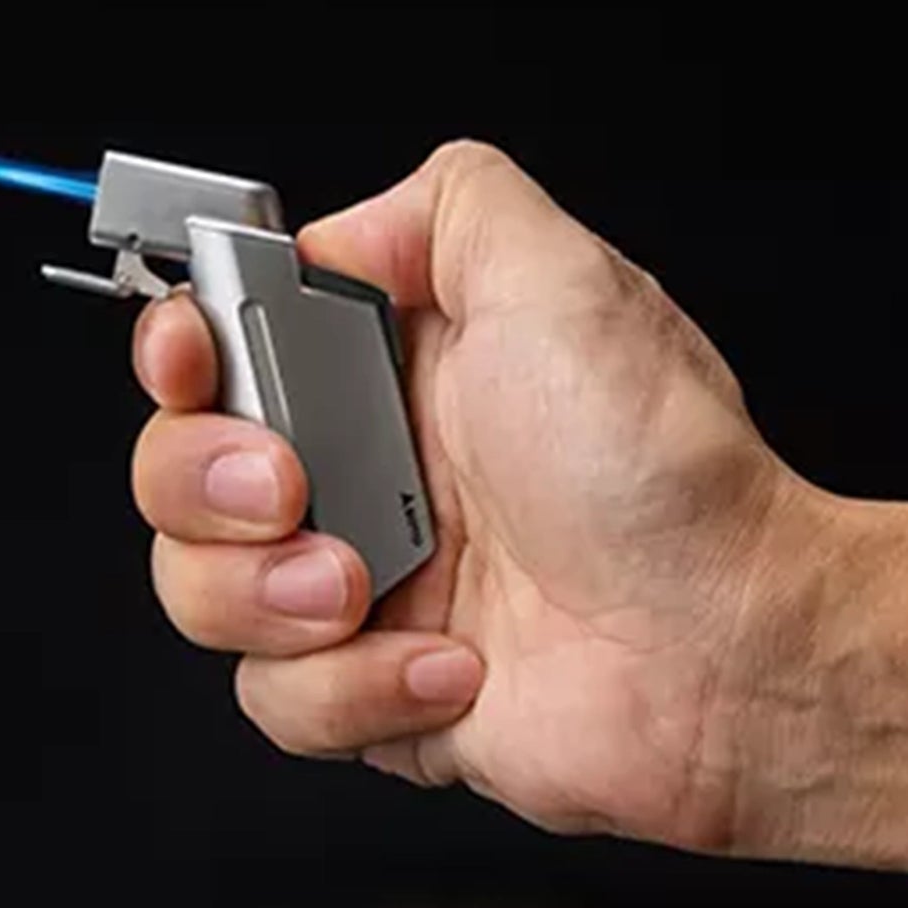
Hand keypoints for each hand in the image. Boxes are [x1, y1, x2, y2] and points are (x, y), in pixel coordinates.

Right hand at [129, 140, 799, 852]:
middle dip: (202, 483)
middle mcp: (359, 478)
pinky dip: (356, 690)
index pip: (218, 350)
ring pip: (200, 595)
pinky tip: (454, 665)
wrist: (732, 646)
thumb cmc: (668, 472)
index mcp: (387, 376)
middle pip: (176, 474)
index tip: (191, 361)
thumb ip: (449, 205)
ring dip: (266, 595)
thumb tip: (341, 229)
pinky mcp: (372, 695)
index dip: (178, 353)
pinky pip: (278, 701)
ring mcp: (358, 593)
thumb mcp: (567, 279)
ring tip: (367, 586)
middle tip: (285, 486)